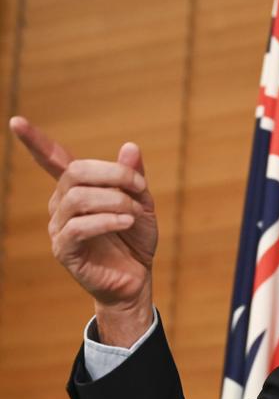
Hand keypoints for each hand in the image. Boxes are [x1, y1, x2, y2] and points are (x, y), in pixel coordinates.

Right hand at [9, 116, 156, 345]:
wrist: (137, 277)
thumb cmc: (135, 238)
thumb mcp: (142, 202)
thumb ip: (133, 176)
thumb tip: (130, 146)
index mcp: (78, 189)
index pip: (53, 160)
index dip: (36, 142)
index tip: (16, 121)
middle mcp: (62, 204)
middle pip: (75, 171)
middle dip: (114, 173)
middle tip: (141, 187)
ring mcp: (59, 227)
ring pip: (78, 197)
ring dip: (115, 199)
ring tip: (134, 212)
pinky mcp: (64, 249)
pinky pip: (78, 226)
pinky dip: (108, 219)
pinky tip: (126, 222)